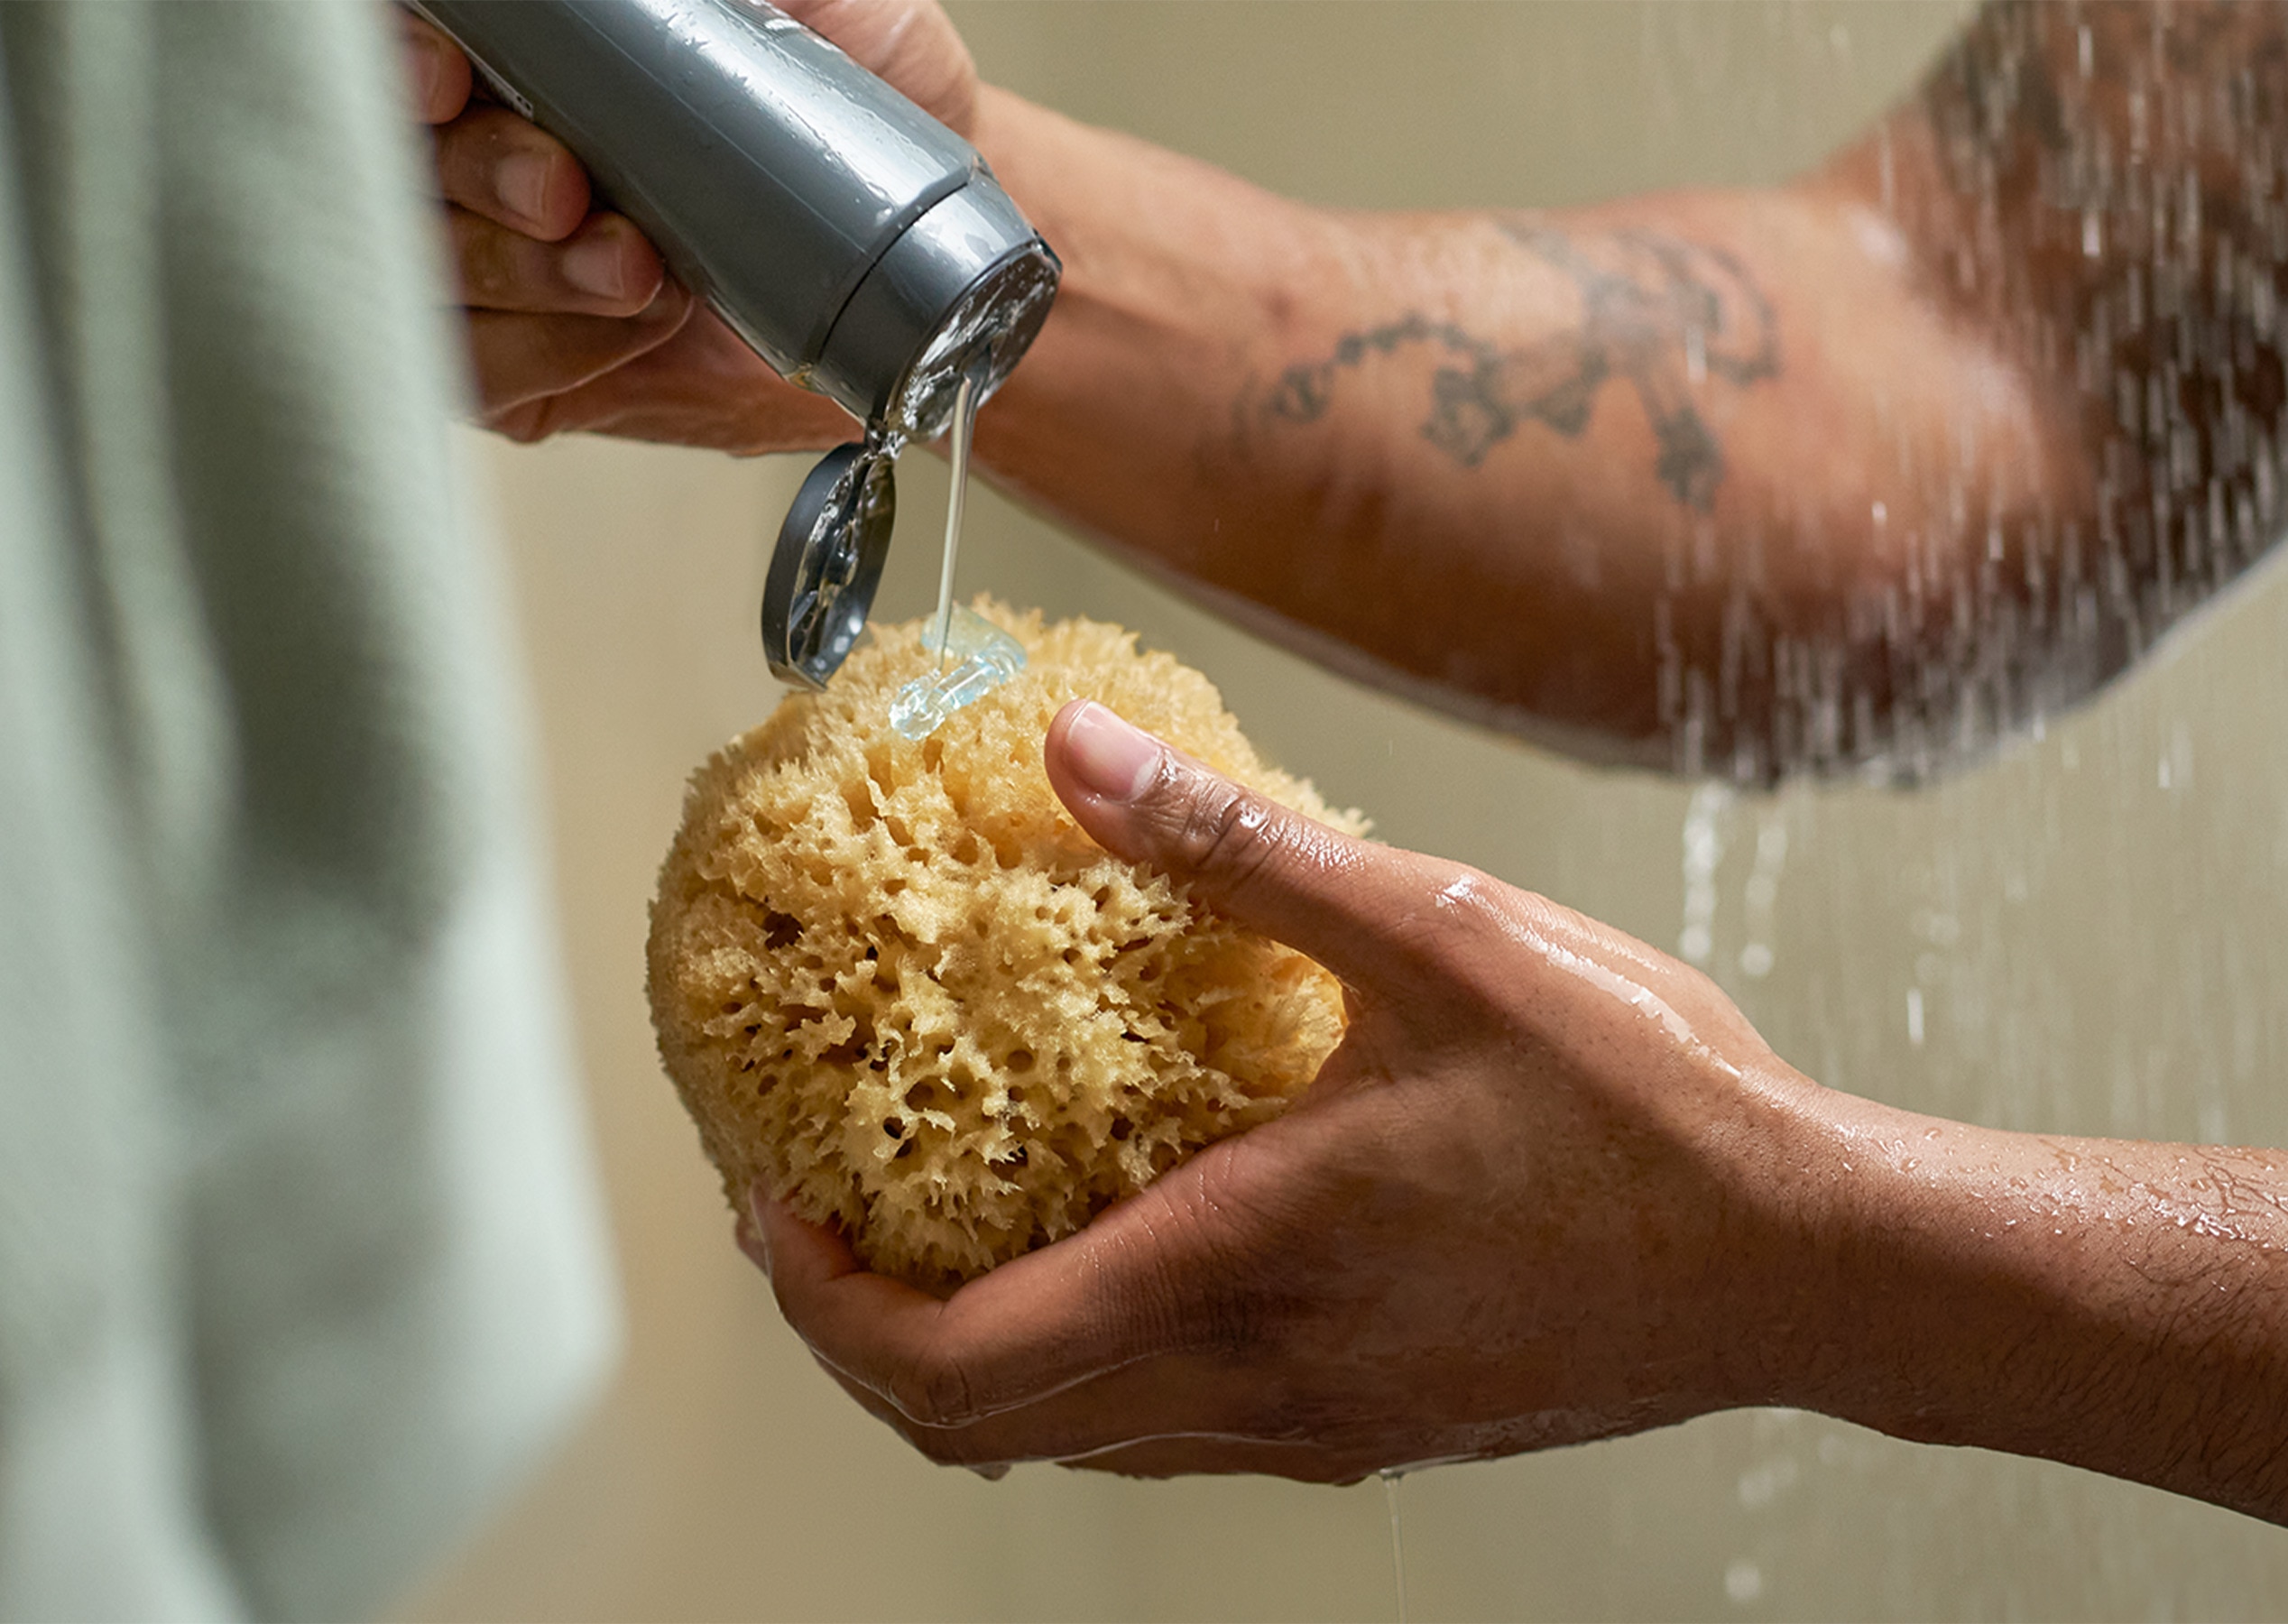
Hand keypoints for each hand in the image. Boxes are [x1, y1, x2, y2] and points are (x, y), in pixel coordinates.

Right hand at [397, 1, 981, 448]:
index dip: (403, 60)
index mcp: (528, 54)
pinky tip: (630, 325)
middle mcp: (488, 148)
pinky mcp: (521, 371)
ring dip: (523, 271)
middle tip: (565, 190)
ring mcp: (494, 263)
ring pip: (428, 267)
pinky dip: (553, 349)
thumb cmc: (860, 129)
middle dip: (476, 171)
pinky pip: (480, 371)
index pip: (407, 48)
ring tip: (632, 270)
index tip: (451, 76)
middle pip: (399, 158)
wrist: (923, 276)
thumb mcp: (823, 7)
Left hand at [741, 699, 1842, 1479]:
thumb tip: (1077, 752)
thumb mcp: (1436, 937)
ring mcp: (1311, 1425)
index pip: (948, 1363)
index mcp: (1237, 1270)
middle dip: (856, 1329)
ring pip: (1067, 1440)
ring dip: (965, 1350)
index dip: (816, 1299)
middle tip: (816, 1209)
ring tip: (935, 1217)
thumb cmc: (1645, 1115)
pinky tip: (1113, 1239)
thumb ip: (1235, 851)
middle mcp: (1253, 1384)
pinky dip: (1078, 1358)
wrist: (1808, 1266)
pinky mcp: (1368, 1425)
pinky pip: (1163, 1425)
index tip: (768, 1198)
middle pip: (976, 1429)